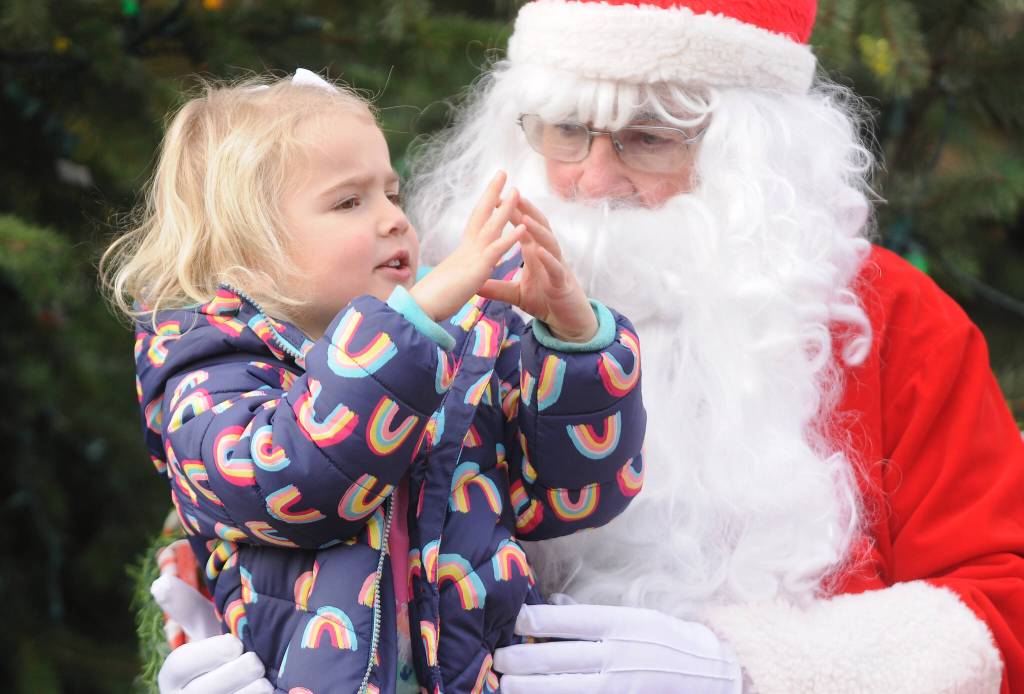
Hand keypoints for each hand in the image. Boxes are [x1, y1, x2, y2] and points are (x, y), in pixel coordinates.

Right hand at [151, 575, 271, 693]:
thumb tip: (159, 580)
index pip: (180, 664)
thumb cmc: (226, 654)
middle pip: (204, 691)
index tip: (235, 644)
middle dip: (234, 674)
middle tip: (256, 663)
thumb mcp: (208, 630)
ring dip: (249, 693)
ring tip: (265, 684)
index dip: (209, 654)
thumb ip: (188, 608)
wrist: (242, 685)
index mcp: (174, 675)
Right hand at [409, 171, 524, 321]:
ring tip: (517, 190)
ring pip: (491, 227)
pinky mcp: (477, 270)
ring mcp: (472, 257)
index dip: (485, 205)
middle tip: (503, 173)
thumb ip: (458, 273)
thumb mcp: (451, 281)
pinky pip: (496, 251)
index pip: (476, 223)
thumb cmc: (433, 299)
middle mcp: (467, 249)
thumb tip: (457, 272)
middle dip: (493, 193)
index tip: (493, 190)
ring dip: (505, 208)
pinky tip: (523, 227)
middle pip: (481, 214)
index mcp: (463, 252)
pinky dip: (511, 238)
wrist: (421, 308)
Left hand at [479, 196, 596, 342]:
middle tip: (513, 194)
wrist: (567, 321)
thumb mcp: (516, 294)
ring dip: (537, 231)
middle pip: (538, 227)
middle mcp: (547, 255)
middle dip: (526, 210)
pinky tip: (539, 252)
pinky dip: (548, 259)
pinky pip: (556, 268)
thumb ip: (497, 288)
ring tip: (525, 219)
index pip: (523, 227)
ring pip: (549, 243)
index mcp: (535, 253)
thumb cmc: (545, 302)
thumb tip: (474, 285)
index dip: (512, 212)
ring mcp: (556, 267)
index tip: (496, 198)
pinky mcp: (562, 283)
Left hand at [493, 603, 741, 693]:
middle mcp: (617, 654)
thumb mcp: (634, 617)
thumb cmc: (666, 641)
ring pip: (563, 689)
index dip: (530, 621)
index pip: (563, 620)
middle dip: (520, 661)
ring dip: (530, 689)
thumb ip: (591, 614)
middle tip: (497, 660)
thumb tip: (553, 605)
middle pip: (556, 658)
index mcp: (617, 623)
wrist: (712, 673)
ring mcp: (620, 685)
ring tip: (507, 686)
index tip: (510, 621)